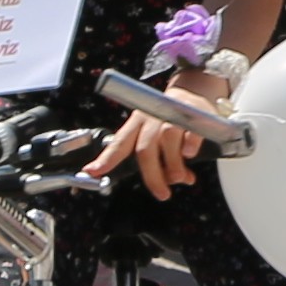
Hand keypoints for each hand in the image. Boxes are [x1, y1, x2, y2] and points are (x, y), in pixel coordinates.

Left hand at [79, 102, 215, 199]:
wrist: (194, 90)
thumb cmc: (170, 120)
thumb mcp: (157, 136)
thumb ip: (161, 163)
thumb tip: (170, 184)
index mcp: (136, 123)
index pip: (119, 143)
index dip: (106, 159)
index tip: (91, 172)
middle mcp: (150, 117)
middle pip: (145, 149)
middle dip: (153, 176)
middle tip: (163, 194)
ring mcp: (171, 112)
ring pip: (167, 139)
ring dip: (173, 165)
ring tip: (182, 178)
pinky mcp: (192, 111)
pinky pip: (190, 132)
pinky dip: (190, 146)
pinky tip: (190, 154)